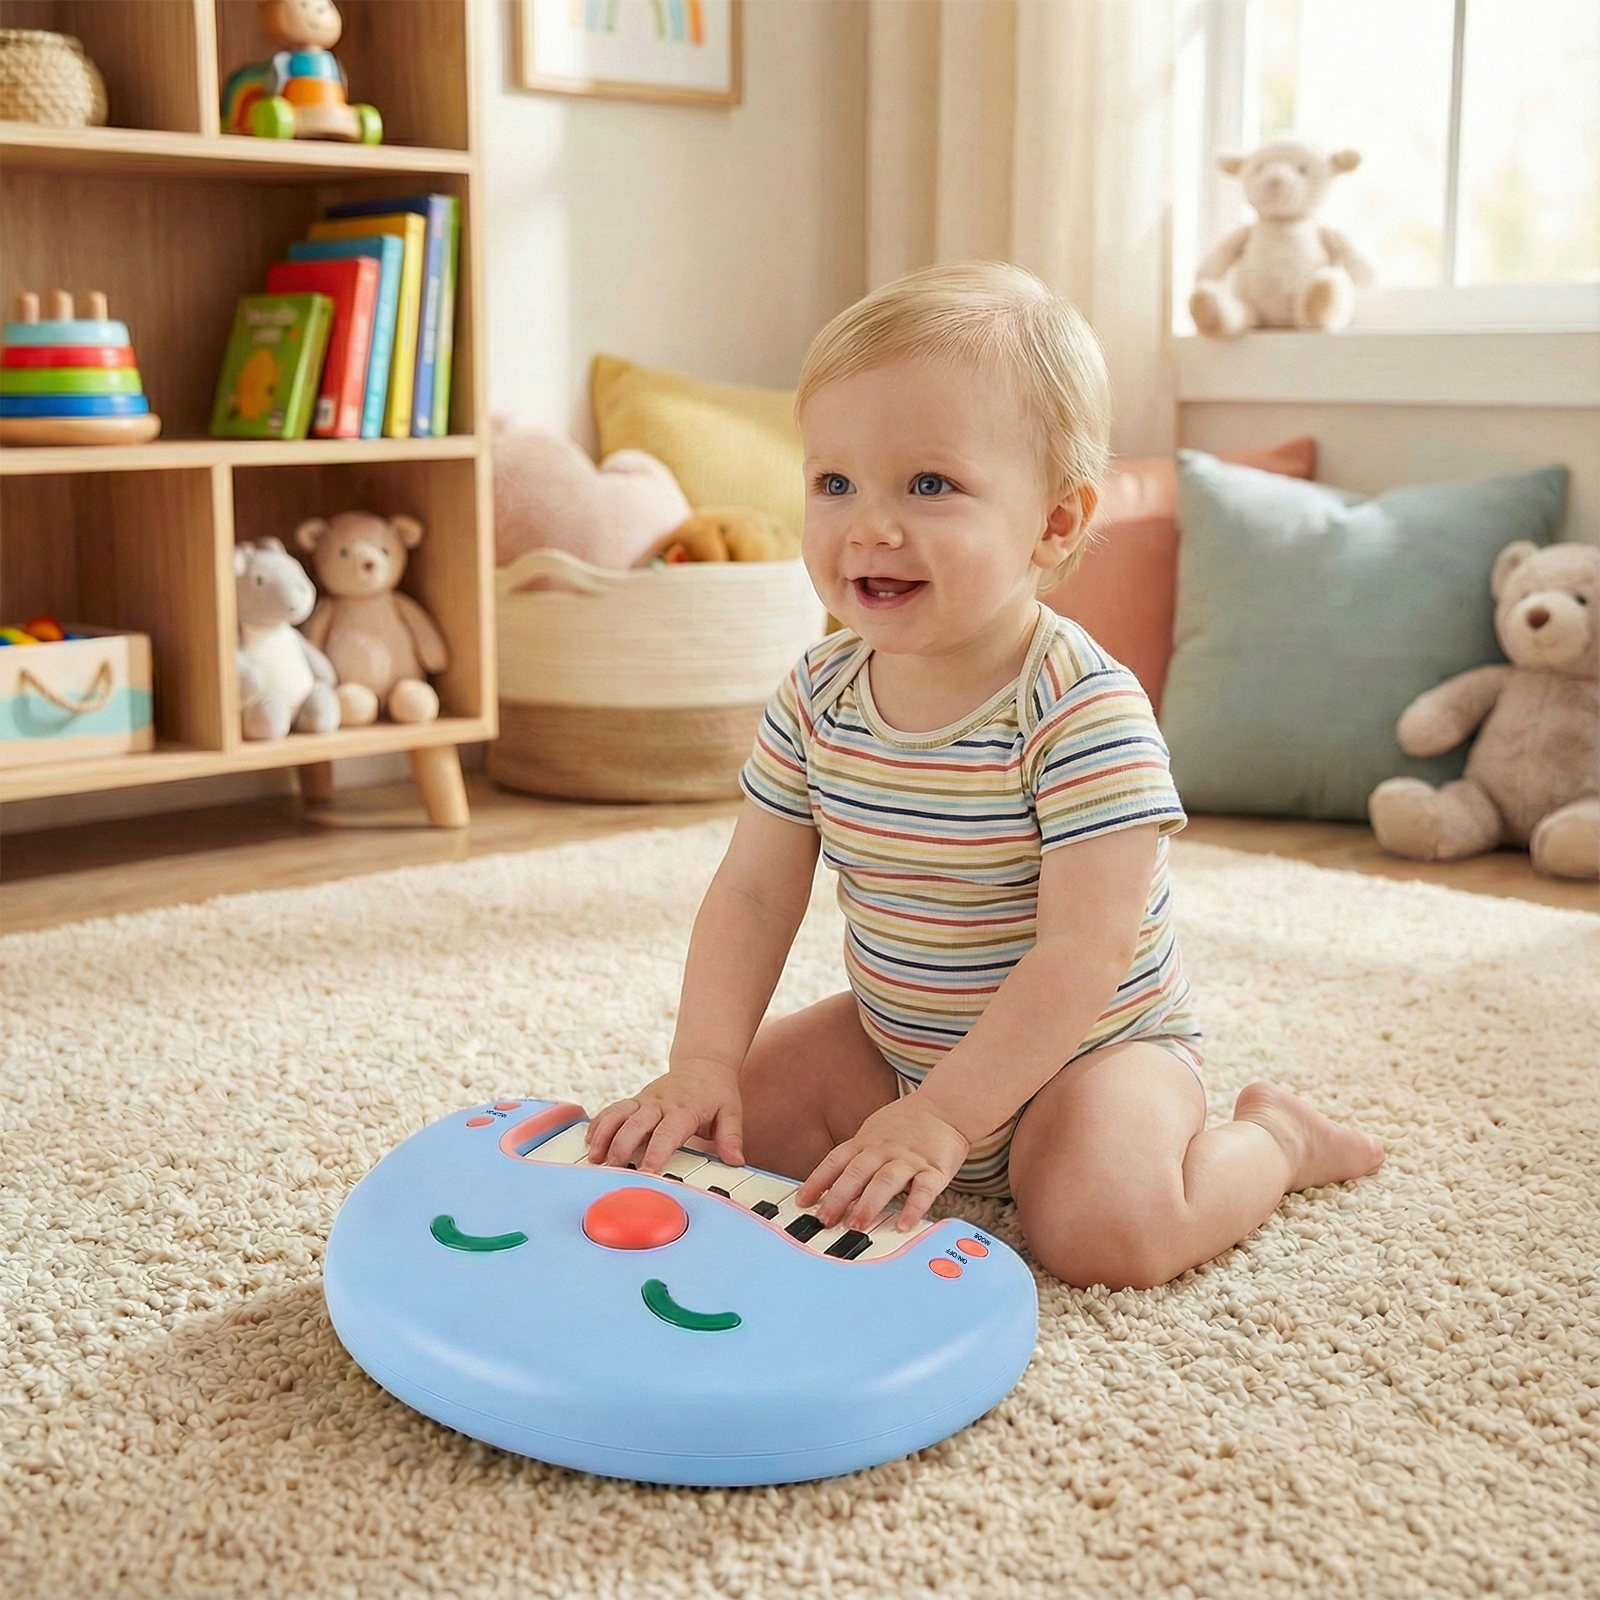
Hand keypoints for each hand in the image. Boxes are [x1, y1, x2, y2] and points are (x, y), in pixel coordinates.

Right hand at [583, 1057, 743, 1174]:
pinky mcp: (636, 1100)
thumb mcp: (731, 1111)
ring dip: (605, 1135)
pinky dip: (600, 1123)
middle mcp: (661, 1103)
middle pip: (636, 1124)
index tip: (646, 1174)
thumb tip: (735, 1161)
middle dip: (622, 1146)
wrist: (704, 1063)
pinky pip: (614, 1109)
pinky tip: (590, 1140)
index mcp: (684, 1109)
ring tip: (594, 1157)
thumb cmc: (717, 1091)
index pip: (667, 1134)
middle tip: (612, 1169)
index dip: (655, 1154)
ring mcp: (645, 1100)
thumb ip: (731, 1137)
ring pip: (619, 1114)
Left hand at [796, 1095, 969, 1234]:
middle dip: (839, 1197)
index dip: (817, 1181)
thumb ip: (855, 1158)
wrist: (945, 1106)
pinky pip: (923, 1191)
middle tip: (825, 1220)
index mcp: (866, 1142)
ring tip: (857, 1225)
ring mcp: (909, 1159)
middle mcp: (884, 1150)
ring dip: (869, 1203)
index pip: (836, 1161)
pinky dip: (914, 1208)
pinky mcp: (934, 1169)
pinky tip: (904, 1225)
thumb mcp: (873, 1133)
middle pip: (856, 1173)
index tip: (803, 1202)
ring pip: (885, 1181)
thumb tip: (827, 1187)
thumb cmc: (905, 1124)